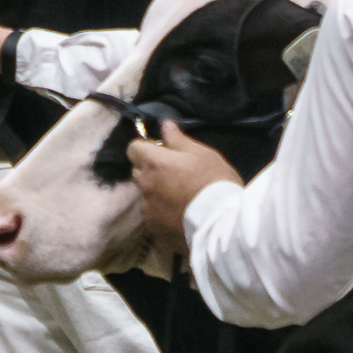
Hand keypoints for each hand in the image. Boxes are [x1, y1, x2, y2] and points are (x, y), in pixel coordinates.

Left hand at [128, 120, 240, 251]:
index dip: (146, 147)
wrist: (219, 222)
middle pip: (138, 171)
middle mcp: (145, 184)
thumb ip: (178, 139)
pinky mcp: (154, 227)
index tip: (162, 151)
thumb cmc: (213, 180)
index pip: (133, 148)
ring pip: (146, 194)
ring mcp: (148, 208)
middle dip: (150, 169)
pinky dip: (163, 212)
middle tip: (174, 172)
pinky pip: (153, 214)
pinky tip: (180, 214)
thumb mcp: (201, 153)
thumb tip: (164, 124)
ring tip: (180, 197)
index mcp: (154, 162)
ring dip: (157, 192)